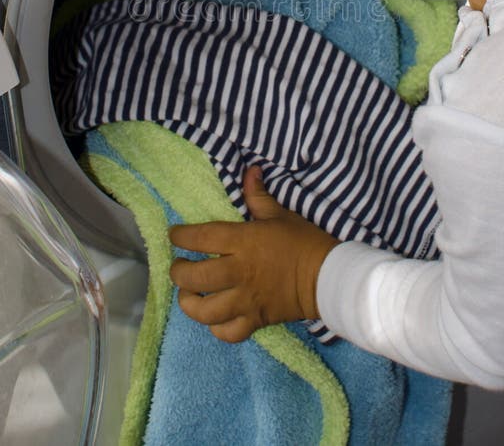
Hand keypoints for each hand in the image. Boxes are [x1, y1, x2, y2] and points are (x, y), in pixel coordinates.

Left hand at [169, 167, 337, 341]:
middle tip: (179, 265)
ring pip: (204, 311)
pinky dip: (216, 327)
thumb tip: (249, 170)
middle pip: (194, 277)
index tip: (175, 235)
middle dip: (178, 271)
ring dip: (190, 302)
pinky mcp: (255, 320)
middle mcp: (239, 272)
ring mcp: (245, 300)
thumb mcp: (280, 215)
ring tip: (189, 293)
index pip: (201, 238)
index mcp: (243, 243)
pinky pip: (227, 332)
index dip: (181, 237)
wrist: (328, 277)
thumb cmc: (303, 242)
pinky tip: (214, 317)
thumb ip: (258, 196)